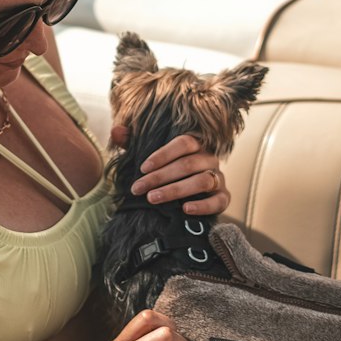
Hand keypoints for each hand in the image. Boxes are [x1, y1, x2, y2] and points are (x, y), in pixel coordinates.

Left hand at [109, 124, 230, 215]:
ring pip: (202, 181)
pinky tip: (185, 209)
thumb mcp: (149, 159)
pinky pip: (219, 201)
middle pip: (188, 164)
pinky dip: (203, 205)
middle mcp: (209, 159)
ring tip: (153, 199)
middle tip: (138, 189)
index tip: (142, 168)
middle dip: (160, 177)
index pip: (183, 143)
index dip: (163, 154)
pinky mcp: (224, 198)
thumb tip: (116, 131)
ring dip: (176, 190)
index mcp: (195, 145)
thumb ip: (133, 144)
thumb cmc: (166, 173)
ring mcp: (219, 178)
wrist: (186, 199)